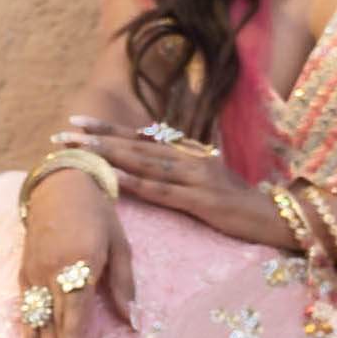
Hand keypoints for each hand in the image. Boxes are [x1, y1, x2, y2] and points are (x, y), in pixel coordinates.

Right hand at [20, 166, 134, 337]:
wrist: (60, 185)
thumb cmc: (97, 213)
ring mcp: (34, 276)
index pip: (75, 312)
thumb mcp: (120, 243)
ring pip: (38, 326)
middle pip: (55, 327)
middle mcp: (53, 273)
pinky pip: (25, 316)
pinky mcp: (23, 277)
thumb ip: (124, 284)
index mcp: (80, 263)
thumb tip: (133, 321)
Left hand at [56, 119, 290, 248]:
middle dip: (97, 139)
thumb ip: (174, 173)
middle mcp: (189, 158)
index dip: (109, 128)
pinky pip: (164, 191)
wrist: (274, 215)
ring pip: (145, 162)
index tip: (77, 122)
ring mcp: (196, 177)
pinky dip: (139, 184)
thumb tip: (144, 169)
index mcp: (187, 153)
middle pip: (136, 144)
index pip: (141, 136)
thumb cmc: (233, 204)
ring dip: (110, 155)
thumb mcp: (201, 182)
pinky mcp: (203, 200)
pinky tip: (116, 179)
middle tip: (63, 133)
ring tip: (80, 150)